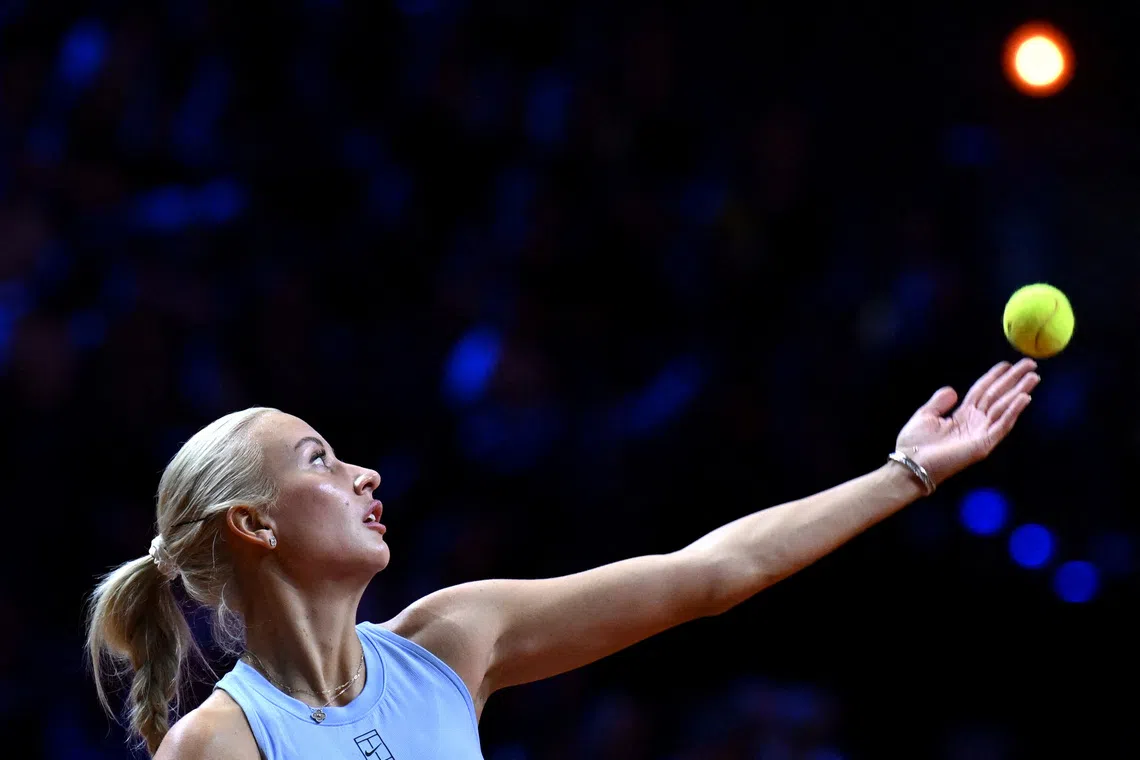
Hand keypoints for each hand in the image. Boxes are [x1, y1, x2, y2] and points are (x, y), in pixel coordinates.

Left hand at [895, 359, 1039, 486]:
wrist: (910, 465)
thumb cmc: (914, 443)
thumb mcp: (925, 416)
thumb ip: (940, 402)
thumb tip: (954, 390)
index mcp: (962, 415)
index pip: (982, 392)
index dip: (994, 377)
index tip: (1007, 364)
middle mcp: (975, 422)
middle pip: (997, 396)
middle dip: (1013, 380)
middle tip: (1030, 364)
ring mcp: (981, 433)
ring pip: (1004, 408)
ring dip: (1019, 391)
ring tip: (1034, 377)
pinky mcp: (983, 444)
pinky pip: (1002, 425)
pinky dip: (1013, 411)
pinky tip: (1024, 398)